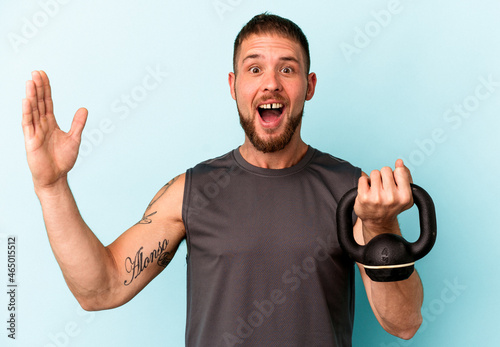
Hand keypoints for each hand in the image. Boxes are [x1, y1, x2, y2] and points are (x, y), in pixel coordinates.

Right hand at [22, 71, 87, 189]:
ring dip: (31, 96)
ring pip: (32, 110)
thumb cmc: (63, 160)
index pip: (47, 102)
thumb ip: (78, 124)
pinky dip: (27, 112)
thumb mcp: (74, 139)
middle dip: (38, 88)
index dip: (45, 89)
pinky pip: (28, 124)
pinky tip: (26, 101)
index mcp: (51, 123)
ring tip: (30, 82)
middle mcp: (41, 125)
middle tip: (36, 72)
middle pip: (39, 103)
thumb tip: (84, 108)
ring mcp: (35, 132)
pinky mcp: (31, 141)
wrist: (56, 177)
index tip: (43, 75)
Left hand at [354, 160, 413, 235]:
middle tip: (383, 188)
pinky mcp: (364, 197)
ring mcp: (377, 198)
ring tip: (375, 190)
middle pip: (386, 170)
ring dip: (374, 179)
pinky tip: (368, 191)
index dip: (395, 175)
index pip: (400, 171)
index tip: (393, 184)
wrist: (378, 222)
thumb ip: (405, 175)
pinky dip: (364, 183)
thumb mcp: (405, 193)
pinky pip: (363, 178)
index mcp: (405, 196)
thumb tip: (399, 162)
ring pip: (374, 173)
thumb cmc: (392, 204)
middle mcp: (392, 198)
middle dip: (384, 176)